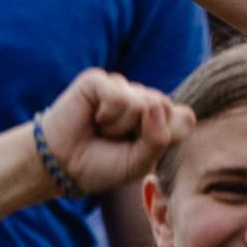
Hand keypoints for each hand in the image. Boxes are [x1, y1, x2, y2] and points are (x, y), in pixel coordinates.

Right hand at [25, 70, 190, 201]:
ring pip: (142, 102)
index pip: (185, 118)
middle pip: (165, 107)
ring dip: (120, 126)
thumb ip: (159, 139)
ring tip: (102, 130)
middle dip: (141, 132)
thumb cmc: (101, 165)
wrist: (62, 166)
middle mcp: (142, 99)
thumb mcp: (139, 163)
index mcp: (158, 119)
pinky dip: (107, 114)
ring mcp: (121, 87)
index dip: (167, 136)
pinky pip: (119, 94)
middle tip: (117, 141)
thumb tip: (152, 103)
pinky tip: (94, 119)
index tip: (142, 150)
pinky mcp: (99, 81)